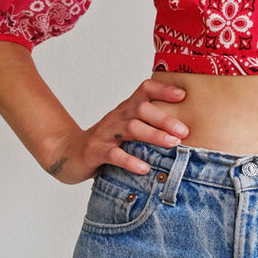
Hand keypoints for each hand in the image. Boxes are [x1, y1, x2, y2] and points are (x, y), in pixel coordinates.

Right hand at [47, 78, 189, 184]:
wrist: (69, 154)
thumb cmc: (108, 142)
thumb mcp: (128, 130)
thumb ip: (150, 126)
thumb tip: (188, 132)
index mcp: (126, 109)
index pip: (144, 90)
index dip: (163, 89)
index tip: (183, 96)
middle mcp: (116, 117)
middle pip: (141, 109)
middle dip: (164, 118)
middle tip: (185, 131)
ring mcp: (104, 133)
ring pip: (130, 129)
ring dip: (153, 135)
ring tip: (172, 144)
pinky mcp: (95, 152)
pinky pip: (113, 154)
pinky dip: (130, 160)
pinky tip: (145, 168)